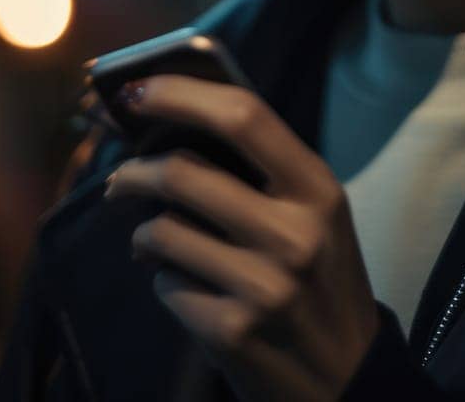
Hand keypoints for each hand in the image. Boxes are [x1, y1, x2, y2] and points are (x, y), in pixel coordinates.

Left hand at [102, 74, 379, 401]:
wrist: (346, 381)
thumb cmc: (321, 284)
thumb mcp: (316, 219)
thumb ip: (263, 174)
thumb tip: (174, 123)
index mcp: (319, 190)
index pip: (244, 117)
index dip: (180, 94)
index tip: (135, 91)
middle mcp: (296, 234)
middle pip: (183, 173)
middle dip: (133, 172)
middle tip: (118, 180)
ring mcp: (264, 285)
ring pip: (162, 231)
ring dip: (145, 236)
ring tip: (153, 244)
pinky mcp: (231, 330)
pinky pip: (166, 284)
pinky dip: (166, 282)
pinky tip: (191, 291)